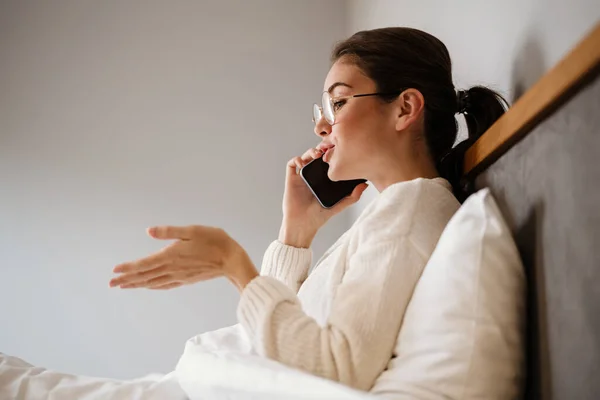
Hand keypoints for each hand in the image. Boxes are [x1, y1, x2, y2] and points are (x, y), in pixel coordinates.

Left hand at [109, 225, 257, 291]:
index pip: (144, 264)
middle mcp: (172, 268)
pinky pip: (164, 285)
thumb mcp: (192, 230)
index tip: (114, 271)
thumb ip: (169, 232)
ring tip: (123, 286)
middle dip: (127, 280)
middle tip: (111, 284)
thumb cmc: (214, 240)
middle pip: (145, 276)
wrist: (232, 259)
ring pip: (152, 282)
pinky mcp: (186, 279)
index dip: (128, 268)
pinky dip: (152, 286)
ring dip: (136, 284)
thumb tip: (149, 231)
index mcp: (171, 255)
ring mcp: (179, 276)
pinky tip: (148, 286)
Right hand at [280, 147, 368, 246]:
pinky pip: (291, 164)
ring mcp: (301, 177)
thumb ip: (352, 197)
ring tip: (317, 154)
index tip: (339, 151)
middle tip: (328, 150)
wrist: (304, 225)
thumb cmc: (319, 217)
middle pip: (317, 157)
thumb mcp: (339, 206)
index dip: (332, 154)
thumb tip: (365, 185)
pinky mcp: (291, 179)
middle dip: (322, 149)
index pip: (328, 162)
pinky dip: (296, 159)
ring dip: (310, 151)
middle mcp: (313, 176)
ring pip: (305, 157)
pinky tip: (303, 163)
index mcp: (323, 180)